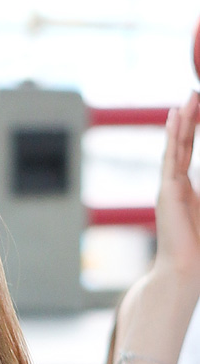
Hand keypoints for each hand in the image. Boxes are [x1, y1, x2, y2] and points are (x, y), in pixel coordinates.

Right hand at [155, 93, 199, 279]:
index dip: (194, 130)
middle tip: (194, 93)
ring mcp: (170, 188)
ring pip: (176, 147)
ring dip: (182, 121)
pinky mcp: (167, 191)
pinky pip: (170, 157)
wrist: (184, 269)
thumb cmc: (198, 248)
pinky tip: (175, 117)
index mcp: (188, 192)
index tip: (199, 110)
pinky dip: (172, 135)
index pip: (190, 153)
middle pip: (183, 145)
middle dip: (189, 119)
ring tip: (188, 97)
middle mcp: (177, 187)